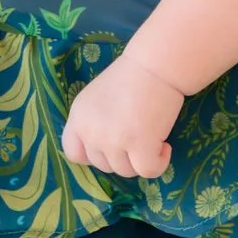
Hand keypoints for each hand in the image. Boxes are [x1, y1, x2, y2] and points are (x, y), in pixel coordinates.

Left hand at [62, 52, 183, 180]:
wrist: (155, 66)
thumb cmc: (130, 78)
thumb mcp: (96, 99)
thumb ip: (93, 123)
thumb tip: (103, 150)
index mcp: (78, 119)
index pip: (74, 154)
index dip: (93, 155)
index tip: (110, 147)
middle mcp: (92, 132)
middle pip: (104, 165)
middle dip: (122, 156)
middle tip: (137, 135)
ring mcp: (114, 141)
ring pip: (126, 171)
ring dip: (141, 159)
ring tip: (152, 137)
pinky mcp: (140, 145)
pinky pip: (148, 171)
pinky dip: (159, 163)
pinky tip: (164, 146)